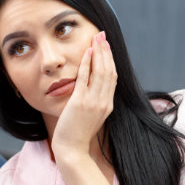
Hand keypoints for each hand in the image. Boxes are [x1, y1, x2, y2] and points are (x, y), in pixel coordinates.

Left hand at [52, 31, 116, 159]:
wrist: (71, 149)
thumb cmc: (79, 134)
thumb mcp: (92, 116)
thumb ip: (96, 102)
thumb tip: (94, 88)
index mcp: (108, 105)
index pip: (113, 78)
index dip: (110, 60)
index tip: (107, 47)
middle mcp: (104, 102)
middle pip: (109, 71)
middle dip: (106, 52)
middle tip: (102, 36)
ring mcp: (93, 102)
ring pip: (100, 72)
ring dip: (99, 53)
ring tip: (96, 39)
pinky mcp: (80, 103)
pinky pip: (85, 79)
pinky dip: (87, 64)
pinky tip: (87, 52)